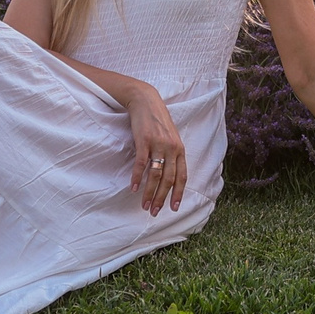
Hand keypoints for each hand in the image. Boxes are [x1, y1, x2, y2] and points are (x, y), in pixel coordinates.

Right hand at [124, 89, 188, 214]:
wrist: (146, 101)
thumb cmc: (158, 121)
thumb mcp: (170, 138)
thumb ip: (172, 155)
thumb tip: (168, 176)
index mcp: (180, 149)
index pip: (182, 176)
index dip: (178, 193)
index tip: (174, 208)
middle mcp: (172, 148)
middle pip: (168, 179)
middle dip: (162, 198)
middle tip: (155, 212)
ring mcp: (158, 145)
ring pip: (155, 175)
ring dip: (149, 193)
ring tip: (144, 205)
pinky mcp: (144, 141)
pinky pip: (141, 164)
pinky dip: (136, 178)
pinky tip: (132, 188)